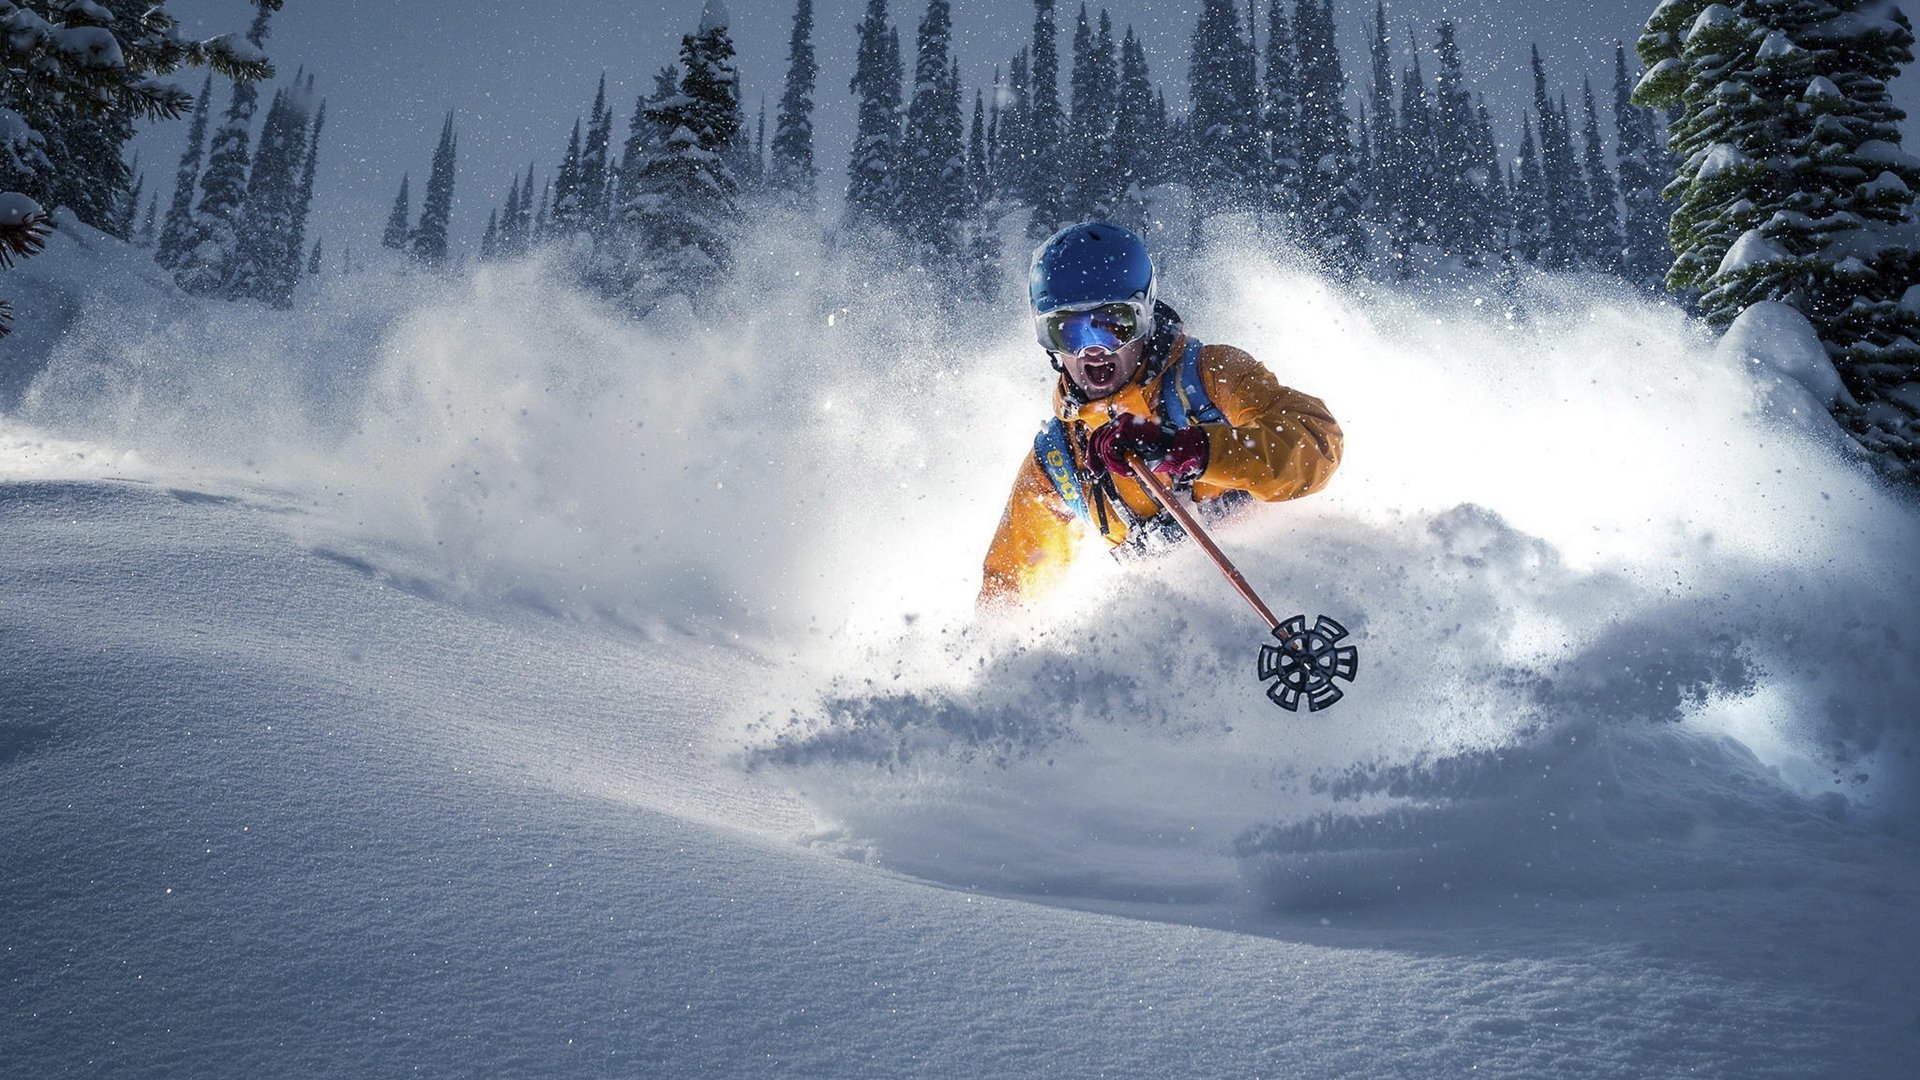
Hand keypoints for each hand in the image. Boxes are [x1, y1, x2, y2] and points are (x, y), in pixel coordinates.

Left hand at [1087, 413, 1208, 481]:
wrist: (1174, 450)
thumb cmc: (1157, 453)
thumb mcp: (1132, 454)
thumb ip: (1118, 453)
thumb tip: (1102, 461)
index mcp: (1121, 425)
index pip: (1098, 437)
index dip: (1092, 455)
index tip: (1095, 471)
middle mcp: (1119, 420)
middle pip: (1096, 439)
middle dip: (1095, 460)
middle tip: (1099, 473)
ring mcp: (1122, 422)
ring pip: (1103, 446)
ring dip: (1114, 464)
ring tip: (1128, 470)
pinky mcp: (1125, 428)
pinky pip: (1110, 448)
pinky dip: (1117, 462)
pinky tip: (1129, 467)